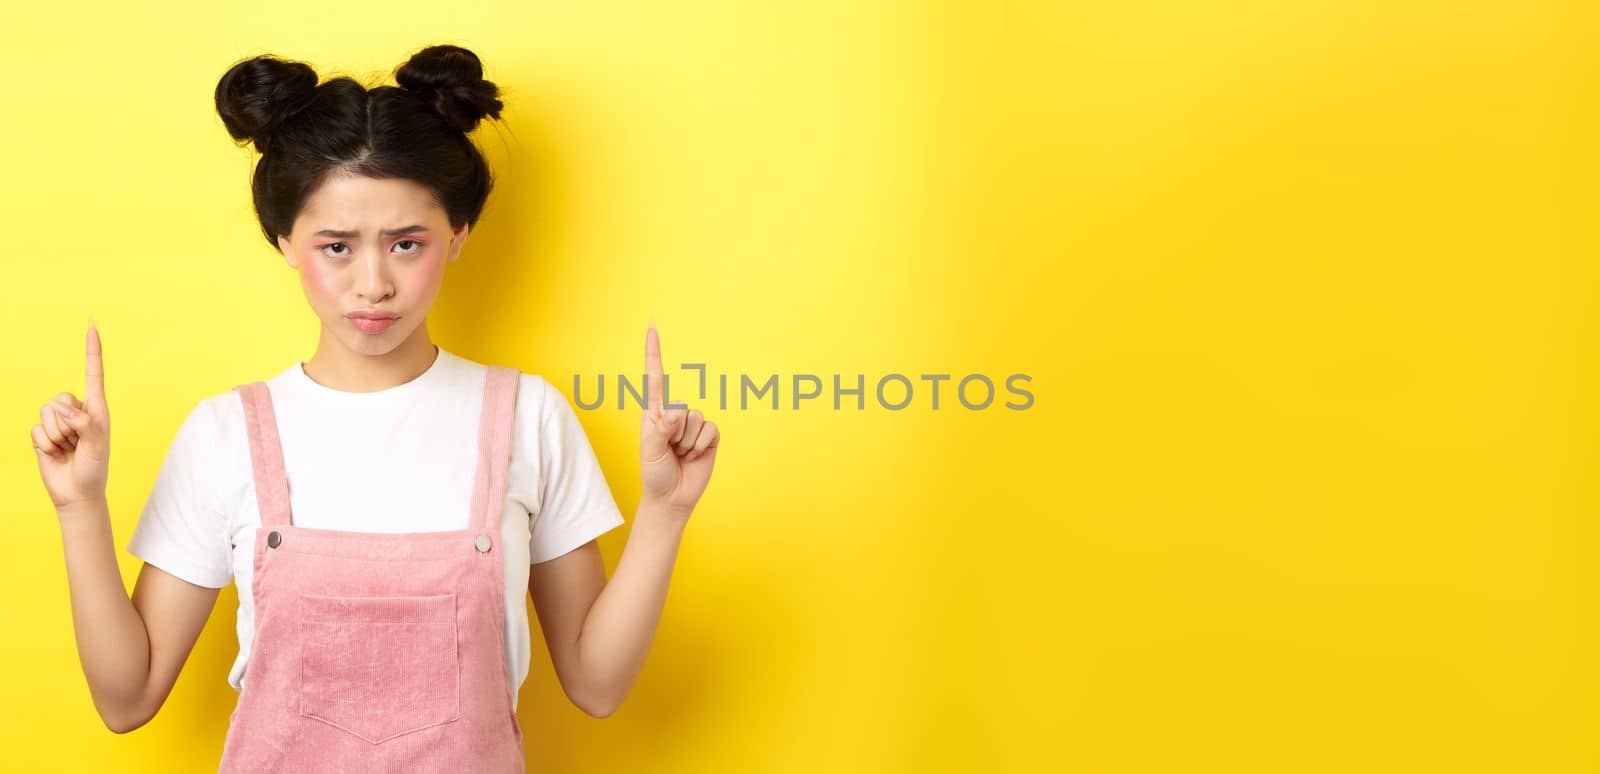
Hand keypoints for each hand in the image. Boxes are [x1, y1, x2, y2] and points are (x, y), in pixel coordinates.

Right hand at [33, 319, 111, 511]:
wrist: (76, 493)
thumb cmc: (94, 470)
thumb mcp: (97, 446)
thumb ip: (85, 424)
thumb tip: (64, 407)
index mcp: (97, 408)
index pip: (93, 373)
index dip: (92, 349)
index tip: (92, 325)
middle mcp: (77, 410)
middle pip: (60, 398)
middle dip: (66, 423)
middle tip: (77, 444)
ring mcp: (58, 421)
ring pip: (46, 413)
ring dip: (57, 436)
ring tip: (68, 449)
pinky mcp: (42, 433)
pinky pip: (35, 430)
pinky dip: (45, 445)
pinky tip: (55, 454)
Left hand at [639, 322, 718, 517]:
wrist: (673, 498)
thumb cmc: (655, 473)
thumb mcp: (650, 452)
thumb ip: (660, 430)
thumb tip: (676, 412)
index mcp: (654, 413)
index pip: (654, 378)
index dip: (654, 352)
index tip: (652, 326)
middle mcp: (674, 414)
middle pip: (681, 407)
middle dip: (675, 432)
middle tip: (669, 451)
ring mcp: (692, 425)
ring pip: (697, 420)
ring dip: (688, 443)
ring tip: (680, 455)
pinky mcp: (709, 436)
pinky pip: (710, 431)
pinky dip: (702, 446)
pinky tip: (694, 456)